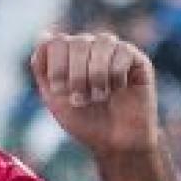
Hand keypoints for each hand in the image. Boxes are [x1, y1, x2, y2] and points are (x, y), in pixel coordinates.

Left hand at [30, 31, 159, 155]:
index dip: (56, 66)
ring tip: (99, 97)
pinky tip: (119, 90)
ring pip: (101, 43)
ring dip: (96, 75)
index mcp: (71, 54)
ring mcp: (115, 51)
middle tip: (80, 100)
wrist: (116, 145)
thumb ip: (43, 68)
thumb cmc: (86, 123)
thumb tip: (44, 35)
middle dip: (75, 75)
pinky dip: (116, 76)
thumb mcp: (55, 99)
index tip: (59, 92)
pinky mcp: (137, 60)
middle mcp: (92, 47)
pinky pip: (123, 53)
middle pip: (77, 42)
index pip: (56, 42)